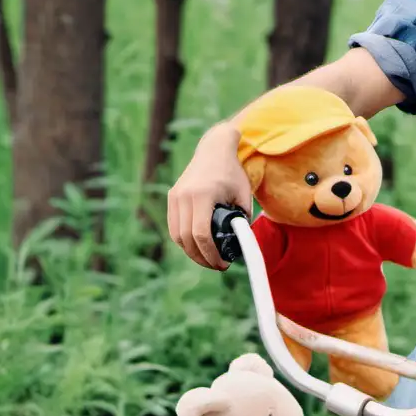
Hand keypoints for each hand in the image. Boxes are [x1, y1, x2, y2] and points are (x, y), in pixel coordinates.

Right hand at [168, 122, 251, 269]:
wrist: (214, 149)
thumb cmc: (232, 172)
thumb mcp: (243, 194)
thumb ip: (242, 219)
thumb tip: (240, 244)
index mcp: (202, 195)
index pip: (201, 233)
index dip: (210, 253)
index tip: (222, 263)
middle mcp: (184, 196)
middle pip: (186, 238)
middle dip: (201, 257)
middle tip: (217, 266)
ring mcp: (175, 196)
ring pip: (177, 235)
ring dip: (191, 251)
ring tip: (207, 259)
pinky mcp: (172, 197)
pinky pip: (174, 226)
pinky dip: (183, 240)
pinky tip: (196, 247)